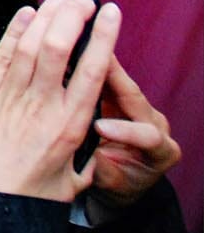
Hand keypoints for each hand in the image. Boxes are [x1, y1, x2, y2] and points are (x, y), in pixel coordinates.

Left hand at [0, 0, 115, 201]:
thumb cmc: (26, 194)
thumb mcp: (70, 181)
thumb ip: (86, 159)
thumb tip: (97, 148)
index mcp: (70, 125)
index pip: (93, 70)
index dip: (104, 36)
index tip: (111, 13)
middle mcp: (42, 105)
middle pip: (60, 47)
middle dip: (73, 16)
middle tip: (83, 0)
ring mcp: (10, 97)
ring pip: (31, 44)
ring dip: (46, 15)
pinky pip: (1, 54)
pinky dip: (14, 30)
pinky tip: (27, 13)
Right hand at [87, 55, 181, 211]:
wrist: (123, 177)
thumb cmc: (119, 184)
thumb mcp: (112, 185)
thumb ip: (100, 168)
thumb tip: (77, 150)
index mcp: (161, 151)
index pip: (148, 137)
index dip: (126, 131)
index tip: (99, 128)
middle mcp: (154, 123)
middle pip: (134, 98)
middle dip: (112, 78)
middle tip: (89, 58)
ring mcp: (138, 108)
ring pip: (119, 82)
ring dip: (96, 63)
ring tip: (75, 47)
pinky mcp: (120, 97)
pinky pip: (106, 78)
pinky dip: (88, 65)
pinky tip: (71, 52)